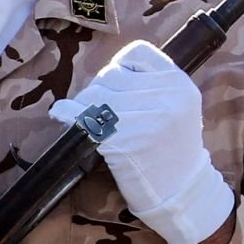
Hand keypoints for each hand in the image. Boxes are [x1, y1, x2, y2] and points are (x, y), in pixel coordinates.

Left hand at [49, 41, 232, 243]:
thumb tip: (108, 73)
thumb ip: (152, 85)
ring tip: (86, 118)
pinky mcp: (123, 140)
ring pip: (94, 95)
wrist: (181, 189)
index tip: (114, 84)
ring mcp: (144, 118)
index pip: (137, 53)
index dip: (119, 66)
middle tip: (96, 109)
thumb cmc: (172, 149)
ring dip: (82, 105)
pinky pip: (82, 117)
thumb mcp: (177, 107)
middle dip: (97, 90)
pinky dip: (66, 113)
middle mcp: (165, 97)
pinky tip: (62, 116)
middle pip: (110, 75)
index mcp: (178, 84)